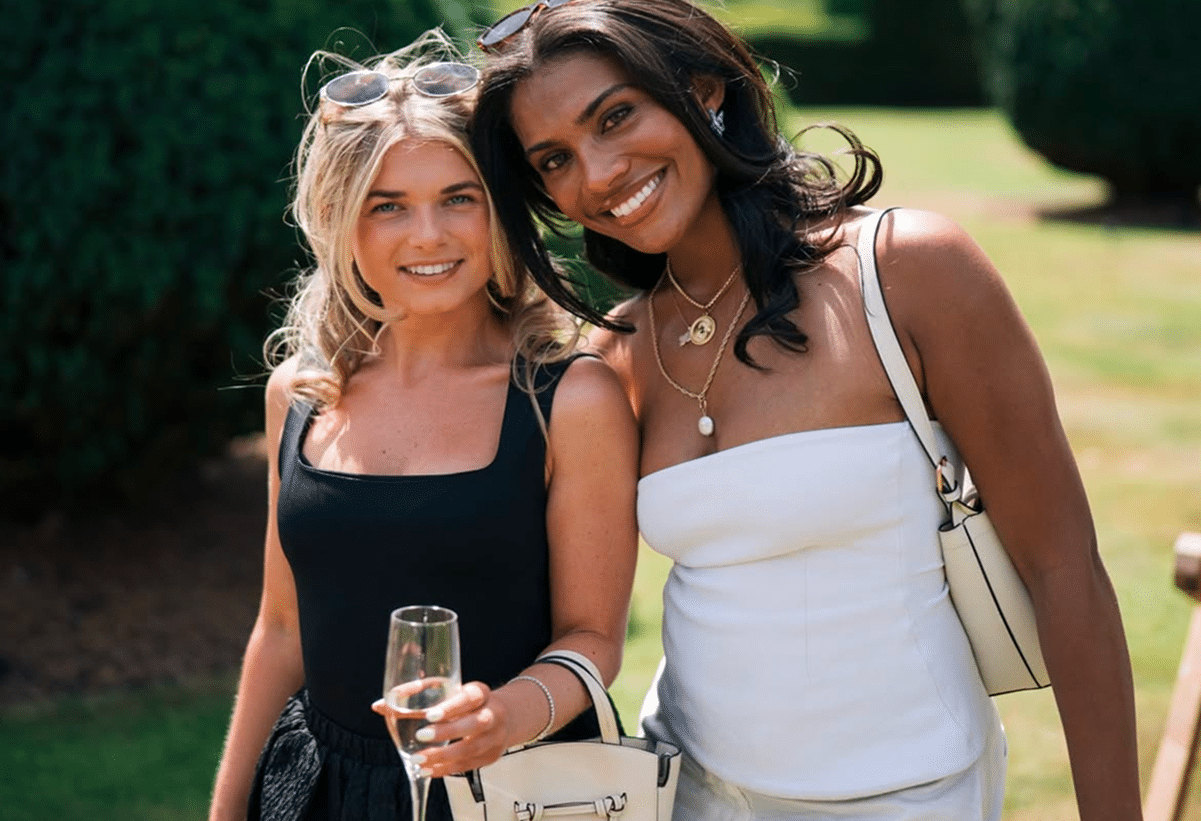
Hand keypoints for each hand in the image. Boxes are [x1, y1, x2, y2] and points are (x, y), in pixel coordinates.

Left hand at [372, 681, 509, 776]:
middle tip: (421, 736)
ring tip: (419, 759)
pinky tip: (429, 769)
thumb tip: (379, 705)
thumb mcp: (449, 691)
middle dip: (447, 732)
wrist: (503, 716)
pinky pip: (468, 765)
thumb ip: (415, 696)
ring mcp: (494, 737)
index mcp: (481, 693)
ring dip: (443, 755)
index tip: (429, 715)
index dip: (451, 706)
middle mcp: (492, 714)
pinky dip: (447, 769)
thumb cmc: (467, 703)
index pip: (469, 697)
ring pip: (471, 748)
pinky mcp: (491, 756)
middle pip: (475, 723)